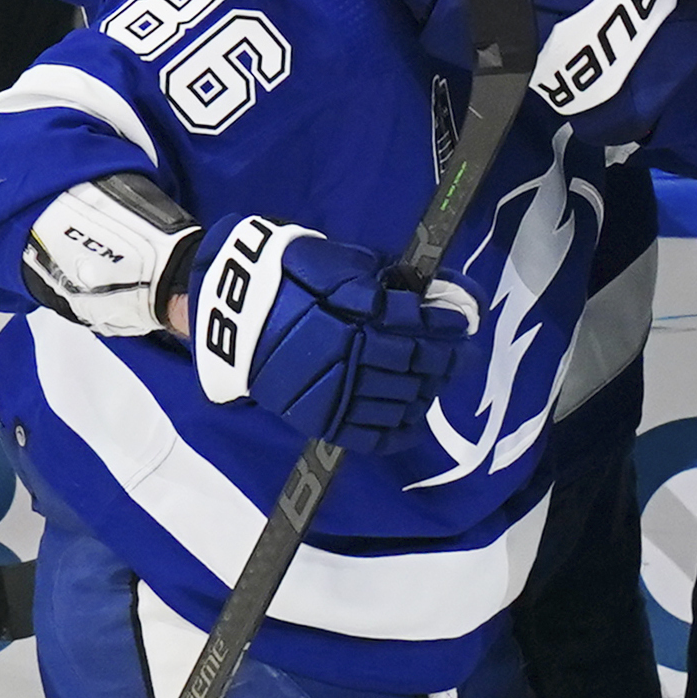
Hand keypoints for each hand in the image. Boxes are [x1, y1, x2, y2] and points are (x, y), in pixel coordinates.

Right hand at [184, 214, 473, 453]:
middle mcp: (347, 359)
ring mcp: (333, 393)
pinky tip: (413, 418)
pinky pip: (367, 435)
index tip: (466, 322)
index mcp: (352, 317)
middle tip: (464, 355)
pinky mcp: (318, 418)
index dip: (447, 325)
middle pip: (413, 365)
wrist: (230, 312)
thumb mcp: (338, 262)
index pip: (416, 326)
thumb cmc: (289, 277)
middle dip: (446, 359)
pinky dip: (397, 430)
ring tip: (438, 382)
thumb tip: (430, 293)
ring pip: (397, 401)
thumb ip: (383, 280)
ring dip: (426, 392)